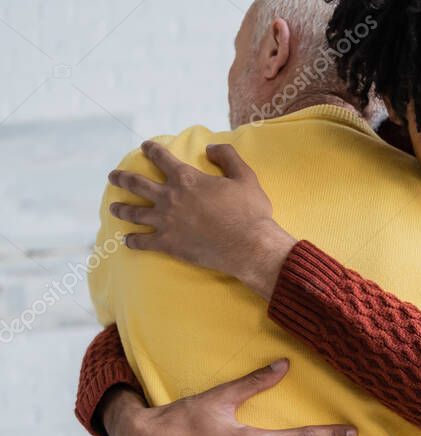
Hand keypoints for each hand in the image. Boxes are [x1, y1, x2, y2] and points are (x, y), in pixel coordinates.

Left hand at [108, 141, 296, 299]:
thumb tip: (210, 148)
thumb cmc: (250, 212)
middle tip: (113, 177)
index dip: (151, 150)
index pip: (161, 158)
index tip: (145, 147)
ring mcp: (165, 222)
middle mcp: (170, 197)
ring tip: (114, 207)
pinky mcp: (167, 244)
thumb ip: (227, 156)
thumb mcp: (245, 176)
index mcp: (187, 179)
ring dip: (121, 209)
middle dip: (122, 178)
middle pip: (136, 184)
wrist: (249, 246)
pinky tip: (127, 240)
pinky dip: (132, 240)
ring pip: (133, 213)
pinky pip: (142, 241)